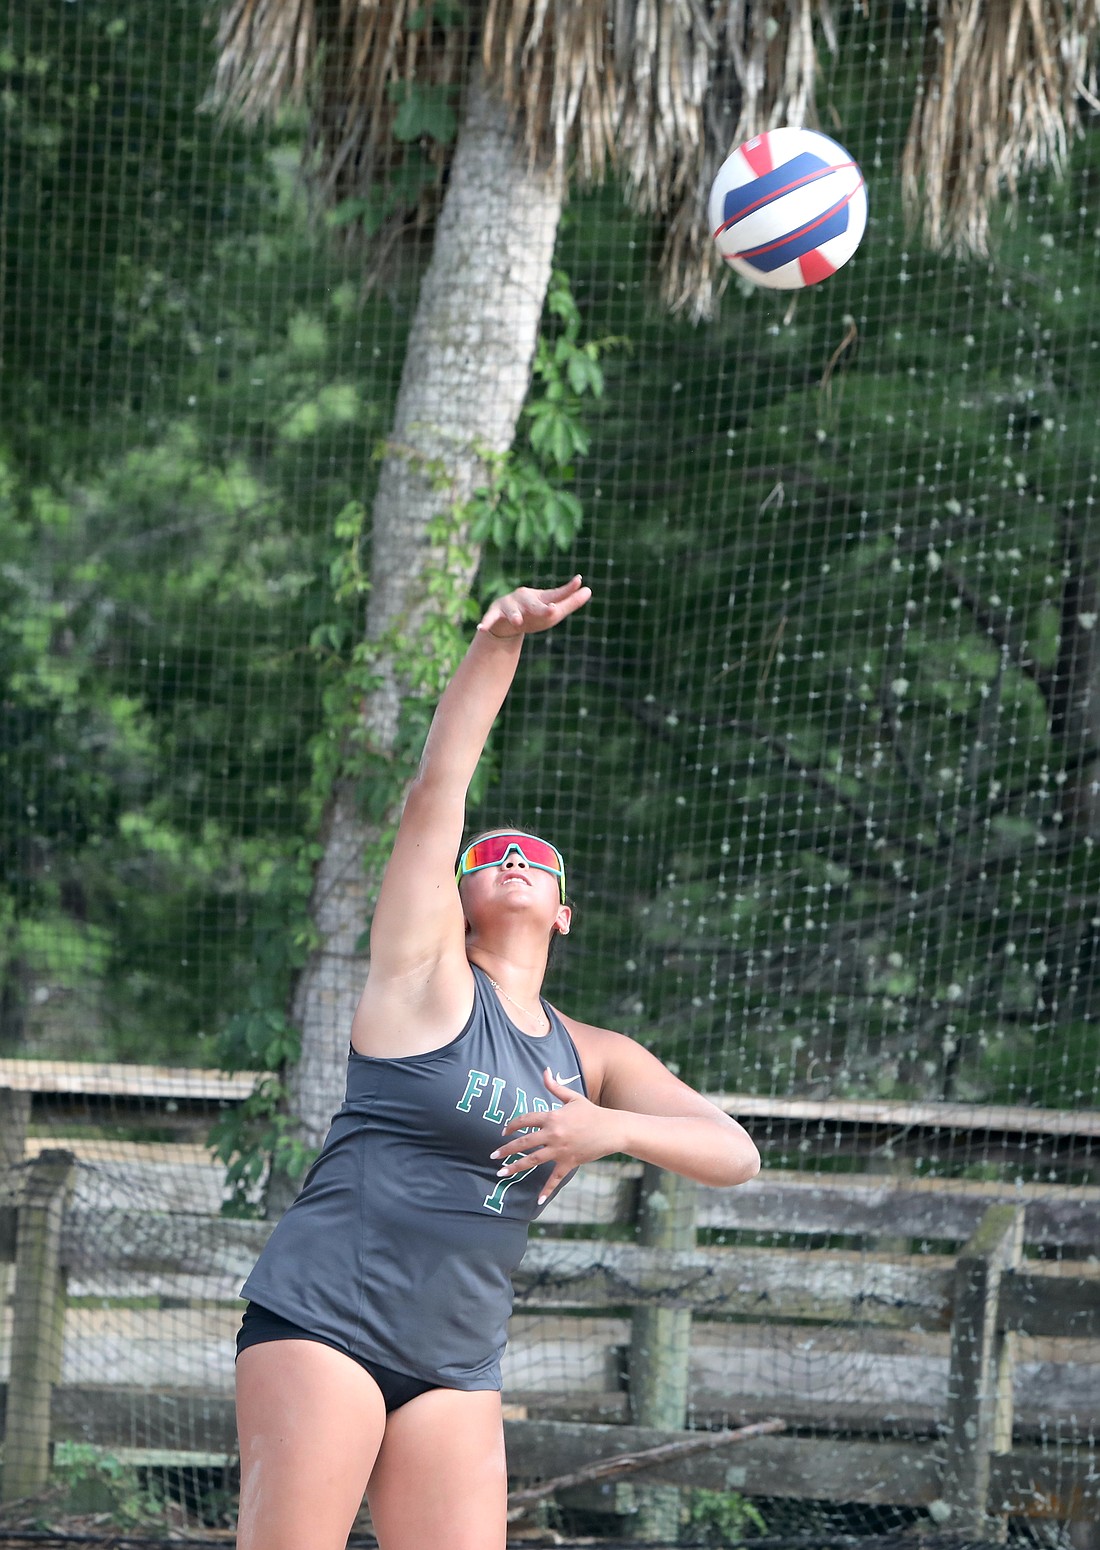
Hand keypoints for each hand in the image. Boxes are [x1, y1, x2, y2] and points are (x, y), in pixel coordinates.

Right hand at [477, 576, 590, 639]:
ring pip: (512, 612)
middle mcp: (524, 598)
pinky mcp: (493, 614)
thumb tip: (588, 589)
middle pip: (533, 605)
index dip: (566, 591)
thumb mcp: (550, 609)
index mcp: (539, 598)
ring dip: (514, 616)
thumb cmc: (532, 614)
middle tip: (551, 610)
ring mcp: (508, 606)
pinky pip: (489, 619)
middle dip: (541, 608)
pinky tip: (481, 629)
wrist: (506, 623)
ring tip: (518, 621)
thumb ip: (568, 601)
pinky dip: (485, 623)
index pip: (555, 595)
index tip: (579, 581)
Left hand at [490, 1068, 621, 1203]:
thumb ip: (555, 1087)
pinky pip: (555, 1178)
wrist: (612, 1129)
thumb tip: (545, 1070)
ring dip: (515, 1167)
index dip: (512, 1125)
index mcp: (552, 1116)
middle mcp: (553, 1134)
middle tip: (493, 1155)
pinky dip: (546, 1190)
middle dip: (506, 1149)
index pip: (525, 1120)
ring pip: (533, 1160)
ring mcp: (560, 1150)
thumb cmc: (592, 1112)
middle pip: (524, 1142)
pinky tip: (537, 1201)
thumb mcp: (572, 1098)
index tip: (503, 1131)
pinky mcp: (569, 1162)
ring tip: (501, 1173)